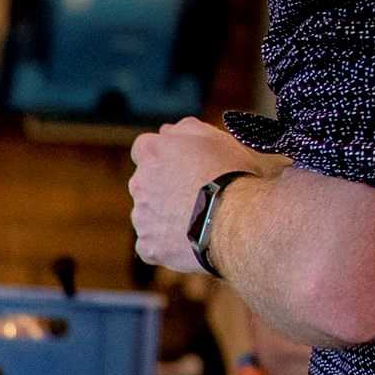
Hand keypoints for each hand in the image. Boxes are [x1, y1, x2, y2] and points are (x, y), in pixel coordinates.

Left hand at [130, 118, 269, 274]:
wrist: (236, 221)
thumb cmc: (232, 175)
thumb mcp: (217, 139)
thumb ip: (187, 129)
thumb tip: (167, 131)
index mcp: (153, 153)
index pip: (144, 148)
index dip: (163, 156)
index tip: (182, 165)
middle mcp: (139, 183)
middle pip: (145, 183)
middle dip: (164, 187)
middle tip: (197, 195)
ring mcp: (141, 216)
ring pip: (148, 214)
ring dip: (165, 215)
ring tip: (199, 221)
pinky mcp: (147, 245)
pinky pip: (150, 244)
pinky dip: (165, 244)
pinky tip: (188, 242)